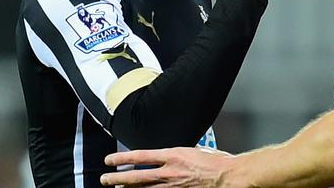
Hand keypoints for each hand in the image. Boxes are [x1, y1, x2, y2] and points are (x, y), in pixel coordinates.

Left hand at [100, 147, 240, 186]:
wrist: (228, 176)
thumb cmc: (217, 162)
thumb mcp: (195, 150)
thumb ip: (179, 155)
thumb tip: (171, 157)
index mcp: (173, 155)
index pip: (140, 156)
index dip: (122, 158)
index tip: (110, 160)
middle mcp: (169, 172)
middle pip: (136, 176)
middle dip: (117, 178)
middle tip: (105, 179)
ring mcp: (172, 187)